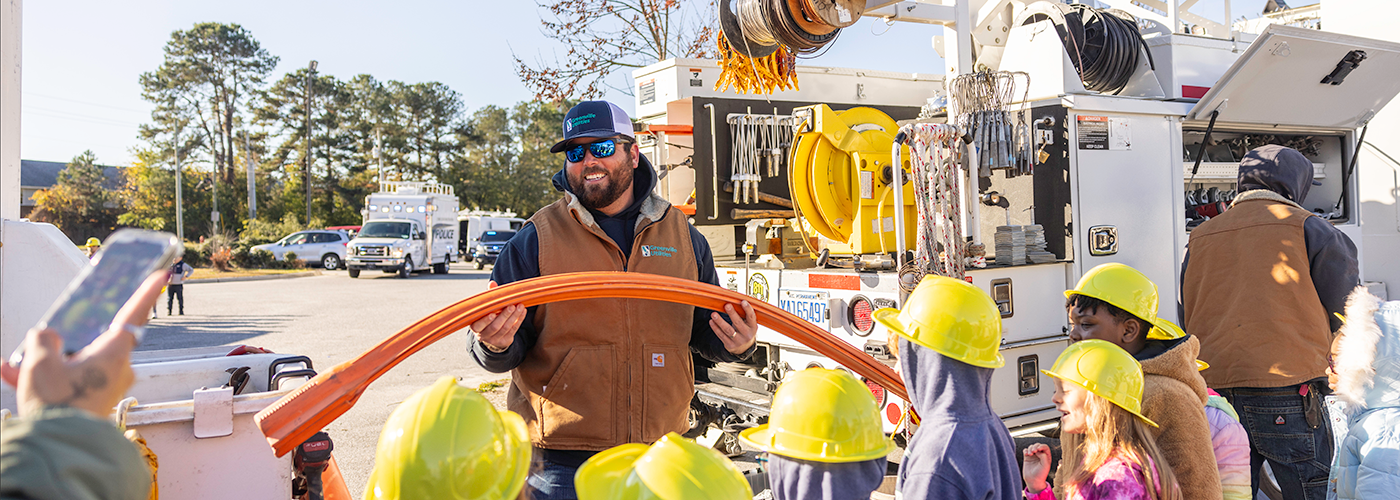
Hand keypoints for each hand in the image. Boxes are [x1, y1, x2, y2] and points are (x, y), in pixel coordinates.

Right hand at [7, 270, 166, 417]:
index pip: (134, 314)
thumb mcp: (40, 363)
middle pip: (96, 340)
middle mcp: (120, 368)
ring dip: (50, 362)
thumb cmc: (58, 405)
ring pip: (78, 363)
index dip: (146, 292)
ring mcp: (110, 386)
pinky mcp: (97, 402)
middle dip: (68, 339)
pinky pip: (73, 382)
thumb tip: (47, 337)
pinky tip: (16, 377)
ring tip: (18, 365)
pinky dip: (49, 380)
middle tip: (49, 338)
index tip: (160, 275)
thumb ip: (43, 341)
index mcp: (115, 352)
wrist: (59, 449)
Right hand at [472, 283, 525, 351]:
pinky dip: (519, 320)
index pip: (478, 325)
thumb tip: (492, 283)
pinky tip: (523, 311)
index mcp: (476, 327)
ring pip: (505, 328)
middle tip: (511, 306)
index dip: (485, 320)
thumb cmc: (488, 316)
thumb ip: (488, 297)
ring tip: (520, 306)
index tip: (492, 313)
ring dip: (514, 317)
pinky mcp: (505, 341)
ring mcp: (494, 340)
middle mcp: (484, 335)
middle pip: (495, 327)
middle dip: (504, 316)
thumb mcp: (485, 308)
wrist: (492, 335)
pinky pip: (513, 330)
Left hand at [709, 300, 756, 355]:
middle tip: (727, 305)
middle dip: (732, 313)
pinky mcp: (730, 345)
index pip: (751, 317)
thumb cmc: (745, 331)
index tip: (743, 302)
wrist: (744, 348)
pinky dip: (716, 328)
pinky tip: (712, 322)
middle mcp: (747, 334)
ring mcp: (738, 341)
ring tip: (714, 314)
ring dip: (720, 321)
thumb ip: (744, 315)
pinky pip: (721, 336)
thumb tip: (736, 300)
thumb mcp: (748, 324)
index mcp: (752, 327)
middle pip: (738, 323)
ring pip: (728, 330)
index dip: (748, 309)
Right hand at [1022, 442, 1051, 493]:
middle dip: (1035, 446)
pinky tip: (1026, 454)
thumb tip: (1038, 451)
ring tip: (1030, 454)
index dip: (1041, 446)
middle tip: (1033, 451)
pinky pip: (1025, 450)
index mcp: (1046, 456)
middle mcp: (1040, 455)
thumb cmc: (1041, 474)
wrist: (1033, 480)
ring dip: (1030, 448)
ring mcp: (1033, 456)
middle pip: (1037, 445)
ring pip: (1031, 447)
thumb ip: (1044, 456)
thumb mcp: (1046, 465)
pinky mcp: (1027, 458)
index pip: (1045, 447)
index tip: (1038, 449)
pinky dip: (1025, 450)